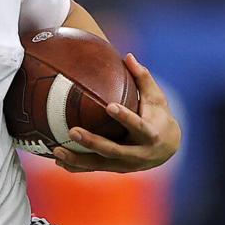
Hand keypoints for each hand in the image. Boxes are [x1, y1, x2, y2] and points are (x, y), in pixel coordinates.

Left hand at [53, 53, 180, 173]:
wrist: (168, 148)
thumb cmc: (159, 115)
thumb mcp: (157, 98)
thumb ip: (143, 77)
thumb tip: (128, 55)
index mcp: (150, 134)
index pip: (138, 126)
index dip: (125, 117)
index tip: (110, 106)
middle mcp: (138, 153)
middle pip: (114, 150)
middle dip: (93, 142)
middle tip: (73, 131)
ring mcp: (126, 164)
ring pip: (100, 164)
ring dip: (78, 158)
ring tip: (57, 150)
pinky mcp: (115, 169)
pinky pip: (94, 168)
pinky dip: (76, 166)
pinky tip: (57, 160)